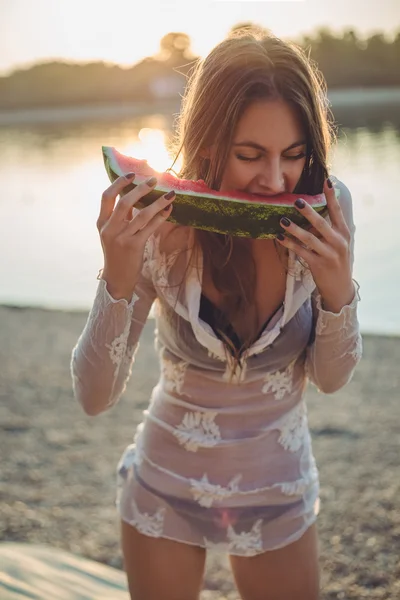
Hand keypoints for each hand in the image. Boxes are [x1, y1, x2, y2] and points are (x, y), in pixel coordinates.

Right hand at [96, 173, 174, 299]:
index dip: (118, 183)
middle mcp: (109, 229)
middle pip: (125, 202)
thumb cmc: (117, 253)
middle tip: (154, 180)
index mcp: (102, 222)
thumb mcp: (113, 233)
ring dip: (158, 203)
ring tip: (170, 194)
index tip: (131, 174)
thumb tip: (135, 196)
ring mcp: (122, 238)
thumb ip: (121, 216)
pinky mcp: (134, 246)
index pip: (107, 197)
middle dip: (140, 189)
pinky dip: (161, 217)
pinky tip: (169, 211)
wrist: (117, 278)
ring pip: (141, 214)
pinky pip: (150, 228)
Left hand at [276, 178, 353, 311]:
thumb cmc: (336, 261)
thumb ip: (329, 229)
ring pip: (310, 238)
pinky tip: (279, 237)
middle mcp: (338, 242)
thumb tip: (312, 211)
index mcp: (344, 233)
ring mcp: (329, 254)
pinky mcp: (318, 265)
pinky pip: (301, 252)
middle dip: (308, 212)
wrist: (340, 288)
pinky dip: (290, 244)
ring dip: (294, 229)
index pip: (338, 211)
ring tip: (282, 220)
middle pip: (322, 224)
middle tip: (296, 200)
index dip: (332, 196)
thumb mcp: (338, 243)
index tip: (327, 180)